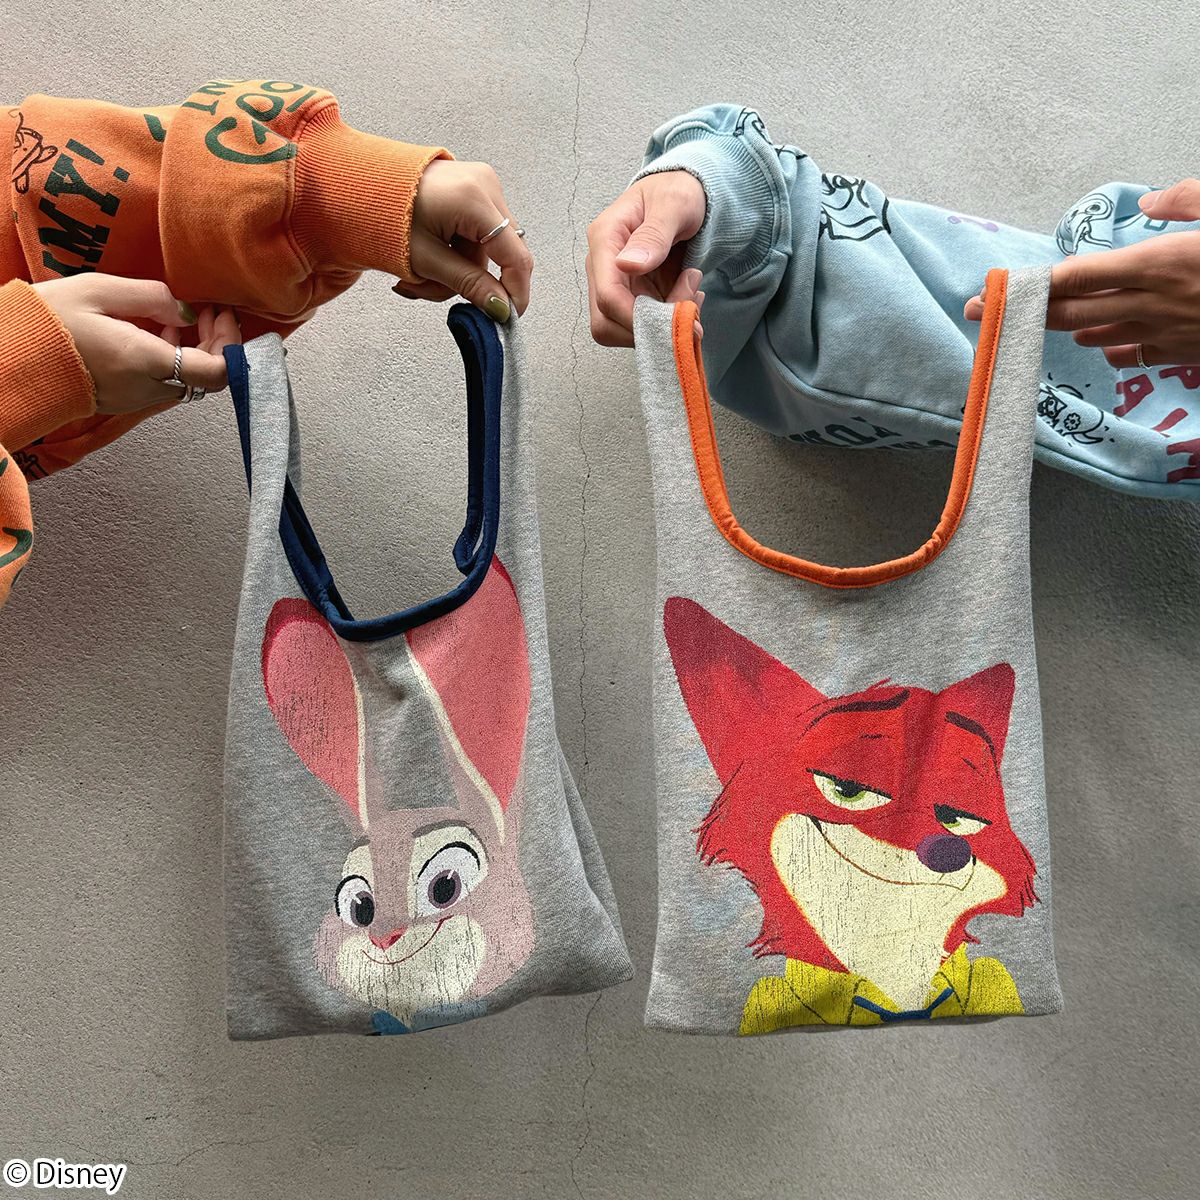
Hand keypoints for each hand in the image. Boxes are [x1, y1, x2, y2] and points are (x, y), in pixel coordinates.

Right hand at [32, 274, 240, 413]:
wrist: (8, 357)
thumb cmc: (49, 319)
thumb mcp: (99, 290)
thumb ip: (152, 297)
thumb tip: (187, 313)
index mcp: (147, 362)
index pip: (217, 372)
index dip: (231, 345)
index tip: (221, 314)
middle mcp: (148, 388)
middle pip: (206, 377)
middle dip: (216, 343)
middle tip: (207, 310)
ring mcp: (135, 399)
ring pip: (185, 380)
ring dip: (194, 351)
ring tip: (179, 317)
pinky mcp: (123, 401)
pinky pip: (162, 384)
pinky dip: (171, 360)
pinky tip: (156, 333)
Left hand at [395, 159, 533, 321]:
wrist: (360, 183)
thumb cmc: (382, 213)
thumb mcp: (425, 259)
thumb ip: (469, 284)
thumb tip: (501, 308)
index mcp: (474, 199)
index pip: (516, 257)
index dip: (515, 292)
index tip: (506, 317)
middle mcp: (485, 184)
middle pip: (502, 253)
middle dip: (473, 280)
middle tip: (433, 289)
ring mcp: (481, 182)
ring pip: (488, 247)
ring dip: (459, 269)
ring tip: (420, 272)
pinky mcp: (474, 187)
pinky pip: (478, 232)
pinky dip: (457, 252)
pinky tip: (432, 253)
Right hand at [586, 170, 707, 346]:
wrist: (687, 193)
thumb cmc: (679, 191)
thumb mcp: (674, 204)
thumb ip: (654, 234)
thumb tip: (628, 265)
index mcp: (605, 239)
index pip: (607, 296)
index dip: (639, 317)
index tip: (677, 315)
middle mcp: (602, 267)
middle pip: (607, 323)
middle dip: (650, 327)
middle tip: (688, 306)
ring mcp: (615, 284)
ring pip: (625, 330)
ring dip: (662, 327)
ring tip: (692, 297)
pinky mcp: (631, 296)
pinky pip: (643, 325)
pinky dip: (668, 323)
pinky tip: (688, 298)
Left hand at [965, 179, 1199, 368]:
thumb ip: (1188, 199)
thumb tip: (1152, 202)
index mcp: (1159, 262)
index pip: (1076, 276)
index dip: (1031, 285)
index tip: (994, 289)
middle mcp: (1153, 303)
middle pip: (1070, 312)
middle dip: (1022, 313)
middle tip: (980, 312)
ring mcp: (1167, 334)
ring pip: (1096, 334)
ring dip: (1062, 327)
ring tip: (1034, 322)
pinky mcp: (1185, 355)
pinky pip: (1134, 354)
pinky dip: (1111, 344)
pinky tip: (1099, 339)